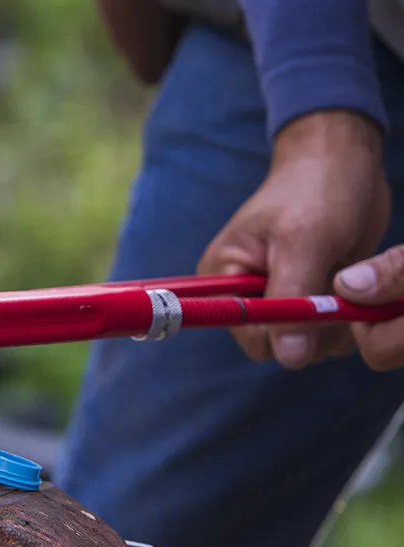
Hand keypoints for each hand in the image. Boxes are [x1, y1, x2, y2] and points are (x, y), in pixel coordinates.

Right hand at [197, 111, 390, 368]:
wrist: (342, 164)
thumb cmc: (316, 190)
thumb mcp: (305, 240)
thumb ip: (291, 299)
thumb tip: (288, 357)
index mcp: (224, 278)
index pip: (248, 334)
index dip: (285, 327)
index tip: (314, 301)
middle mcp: (243, 294)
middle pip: (278, 345)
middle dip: (312, 323)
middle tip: (333, 282)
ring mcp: (275, 299)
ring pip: (305, 344)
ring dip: (333, 318)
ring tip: (341, 274)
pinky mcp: (303, 300)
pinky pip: (324, 333)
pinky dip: (343, 316)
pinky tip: (346, 283)